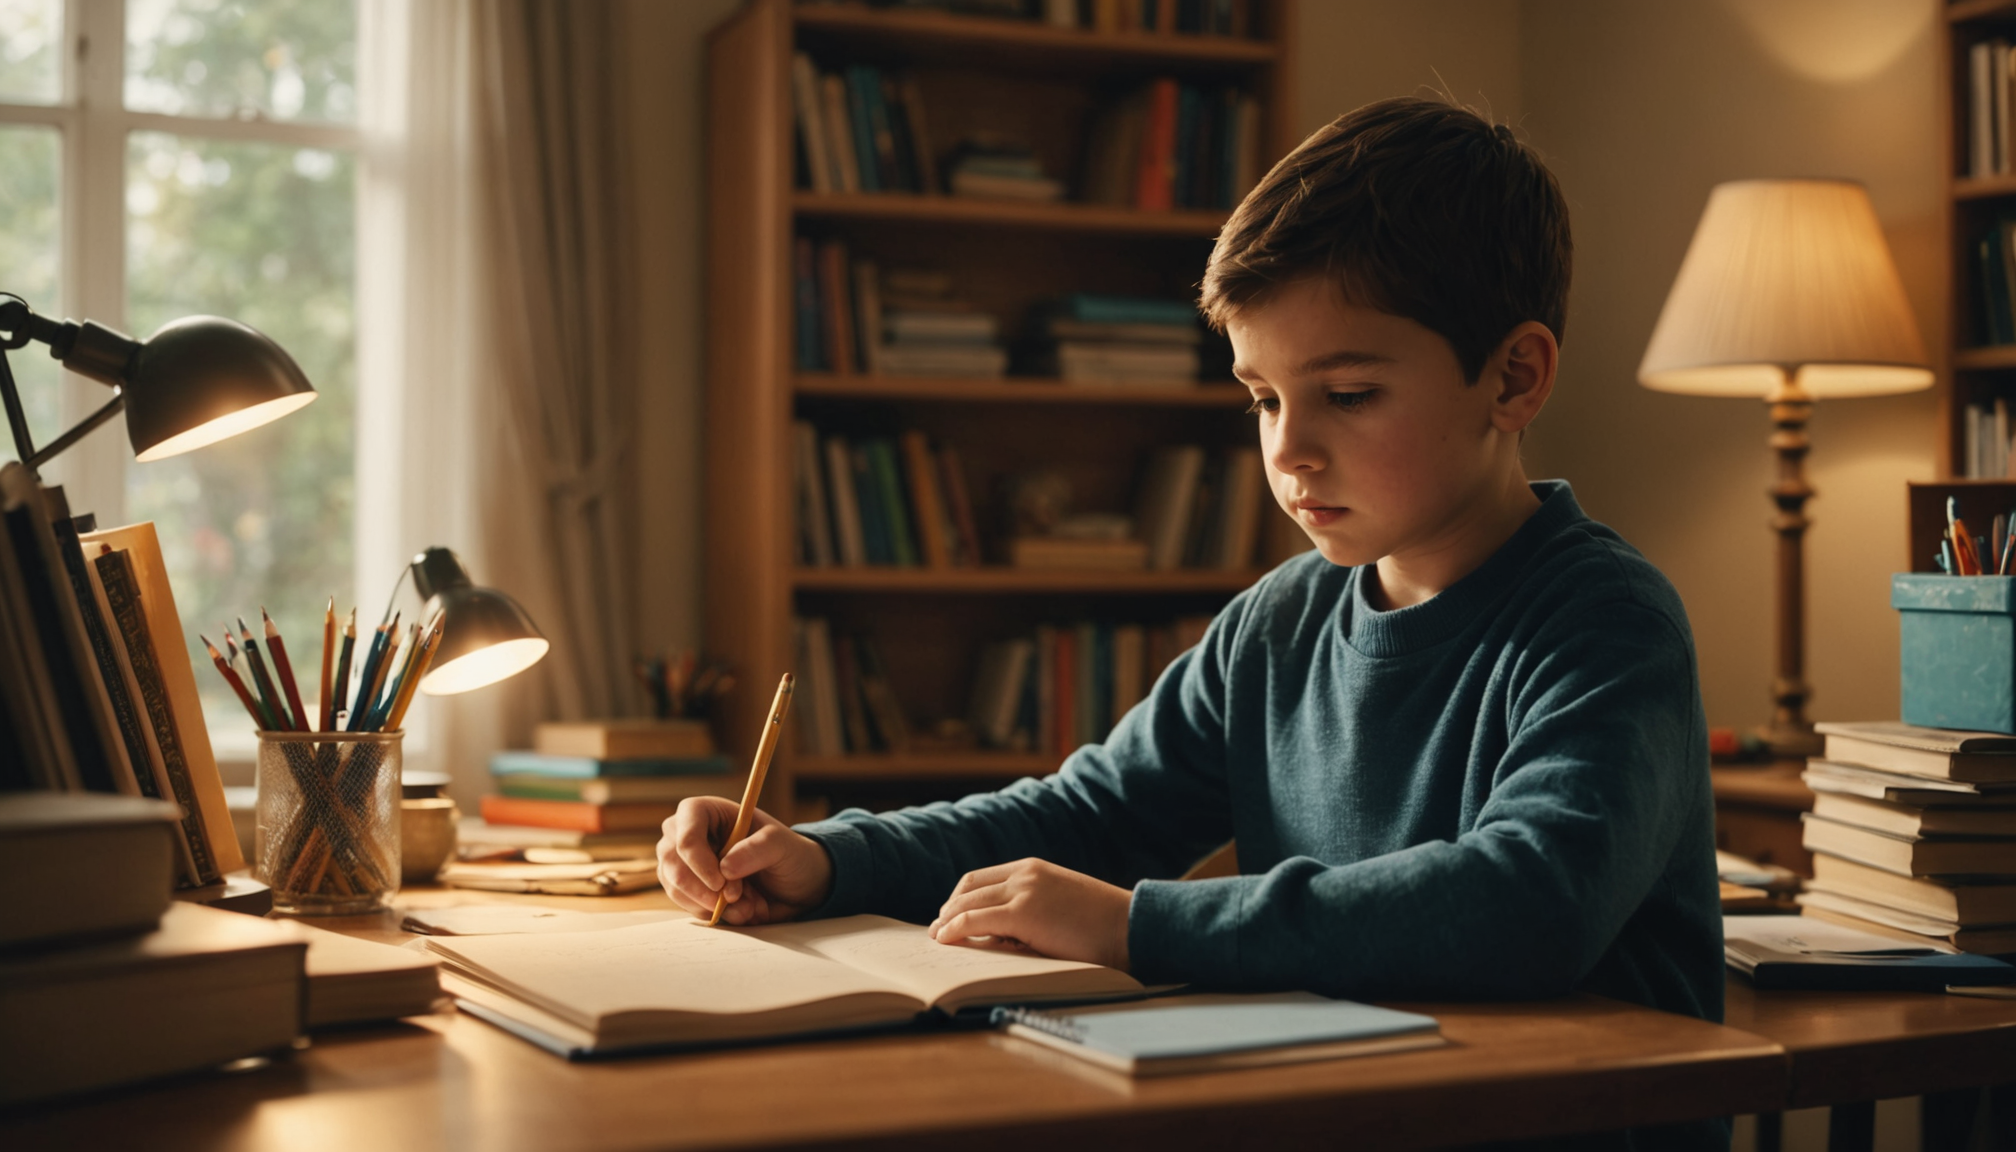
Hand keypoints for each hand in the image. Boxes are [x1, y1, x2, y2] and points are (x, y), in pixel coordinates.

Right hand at [657, 796, 832, 924]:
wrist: (794, 885)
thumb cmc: (788, 855)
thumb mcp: (784, 845)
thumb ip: (759, 849)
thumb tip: (725, 868)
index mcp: (708, 812)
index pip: (685, 829)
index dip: (697, 858)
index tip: (720, 882)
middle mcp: (689, 834)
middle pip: (672, 860)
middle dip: (704, 888)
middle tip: (737, 898)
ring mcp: (685, 863)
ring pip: (676, 887)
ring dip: (712, 904)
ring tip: (749, 904)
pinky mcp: (689, 889)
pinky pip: (687, 905)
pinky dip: (714, 914)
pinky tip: (740, 910)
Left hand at [928, 858, 1131, 971]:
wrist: (1129, 926)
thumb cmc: (1101, 926)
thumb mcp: (1060, 907)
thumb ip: (1030, 912)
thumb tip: (997, 935)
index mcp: (1033, 868)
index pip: (981, 878)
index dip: (960, 899)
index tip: (950, 918)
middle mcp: (1024, 873)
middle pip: (968, 888)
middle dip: (948, 910)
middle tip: (939, 930)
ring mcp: (1023, 890)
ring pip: (967, 902)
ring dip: (947, 921)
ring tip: (938, 939)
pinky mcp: (1023, 912)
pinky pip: (974, 919)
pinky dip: (954, 929)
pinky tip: (945, 940)